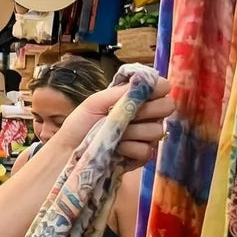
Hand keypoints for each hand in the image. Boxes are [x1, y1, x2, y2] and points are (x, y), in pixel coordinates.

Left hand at [58, 77, 173, 167]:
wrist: (69, 150)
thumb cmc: (80, 124)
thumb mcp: (95, 102)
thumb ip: (120, 92)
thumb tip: (144, 80)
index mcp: (135, 99)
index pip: (162, 88)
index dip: (158, 88)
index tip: (144, 93)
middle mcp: (146, 116)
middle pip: (167, 107)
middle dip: (148, 110)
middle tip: (128, 114)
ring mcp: (145, 137)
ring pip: (157, 130)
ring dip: (133, 131)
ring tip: (114, 133)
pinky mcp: (141, 156)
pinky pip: (146, 150)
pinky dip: (130, 149)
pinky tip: (116, 148)